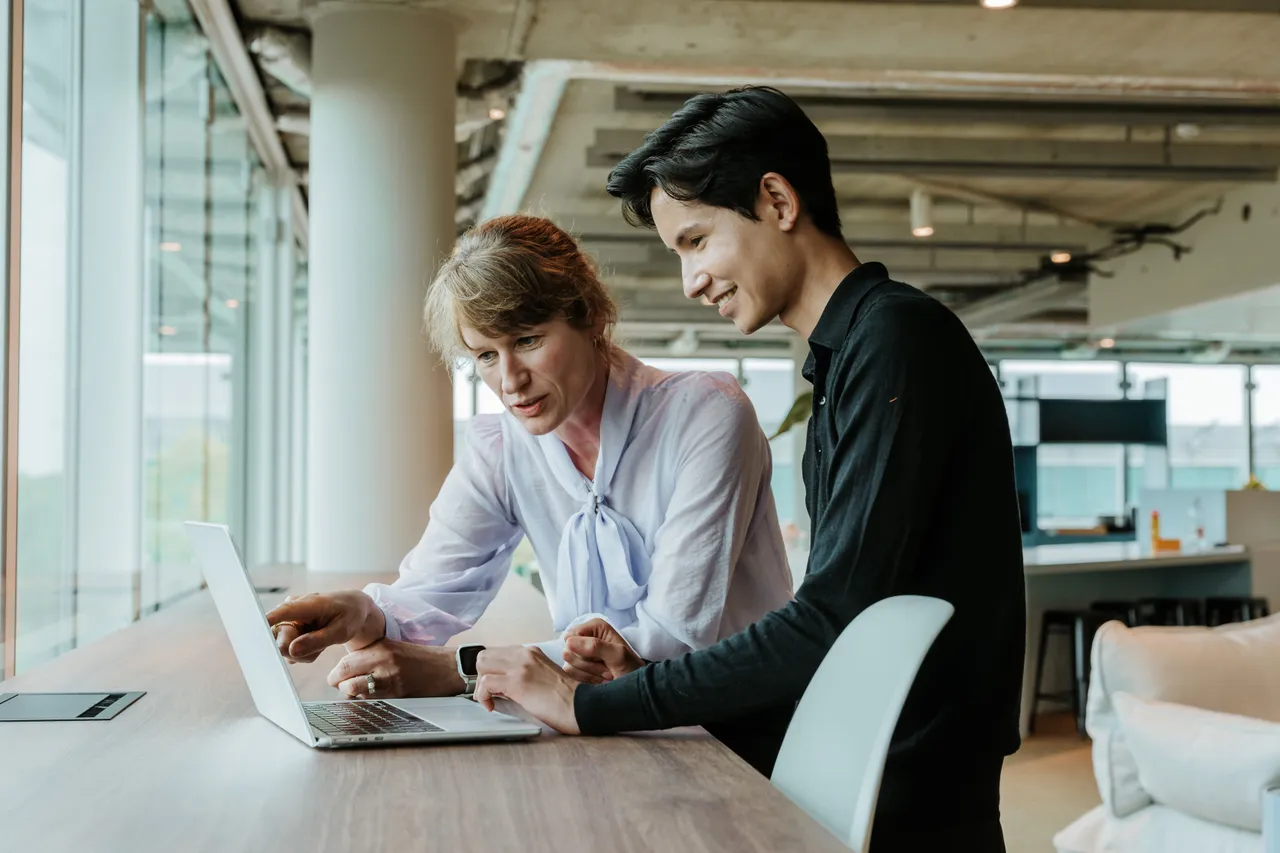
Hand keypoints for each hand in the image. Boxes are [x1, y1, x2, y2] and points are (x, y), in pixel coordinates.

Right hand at [265, 591, 384, 663]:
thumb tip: (291, 651)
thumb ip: (318, 641)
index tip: (252, 637)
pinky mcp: (289, 631)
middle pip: (280, 640)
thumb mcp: (341, 631)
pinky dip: (305, 653)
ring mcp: (289, 621)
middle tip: (319, 648)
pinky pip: (290, 651)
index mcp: (305, 605)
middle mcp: (291, 611)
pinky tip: (317, 644)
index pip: (279, 613)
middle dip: (297, 651)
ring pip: (285, 648)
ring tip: (322, 642)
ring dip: (304, 653)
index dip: (263, 624)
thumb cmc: (350, 615)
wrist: (354, 609)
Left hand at [326, 640, 463, 698]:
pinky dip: (367, 701)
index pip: (344, 663)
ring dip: (353, 694)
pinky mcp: (397, 695)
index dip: (335, 674)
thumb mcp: (392, 647)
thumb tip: (345, 666)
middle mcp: (383, 662)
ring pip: (355, 692)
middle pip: (345, 678)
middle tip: (342, 686)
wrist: (445, 667)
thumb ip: (369, 653)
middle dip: (339, 685)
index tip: (336, 677)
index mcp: (380, 648)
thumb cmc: (419, 658)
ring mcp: (390, 680)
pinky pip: (371, 701)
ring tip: (359, 691)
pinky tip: (373, 696)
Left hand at [473, 647, 580, 734]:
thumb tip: (501, 685)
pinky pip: (485, 684)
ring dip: (480, 686)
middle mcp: (524, 654)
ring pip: (481, 664)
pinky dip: (483, 697)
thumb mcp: (544, 676)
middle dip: (481, 676)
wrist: (581, 705)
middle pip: (484, 656)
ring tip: (490, 700)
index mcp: (532, 652)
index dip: (491, 672)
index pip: (497, 653)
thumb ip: (525, 673)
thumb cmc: (566, 698)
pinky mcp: (517, 682)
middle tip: (490, 694)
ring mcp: (520, 666)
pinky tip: (492, 707)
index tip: (494, 688)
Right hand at [561, 618, 643, 684]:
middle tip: (606, 666)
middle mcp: (585, 637)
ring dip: (589, 672)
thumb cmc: (630, 667)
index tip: (602, 657)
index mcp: (594, 627)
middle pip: (568, 651)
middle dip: (589, 663)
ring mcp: (579, 653)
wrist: (632, 686)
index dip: (583, 649)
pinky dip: (586, 679)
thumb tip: (568, 642)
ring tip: (605, 673)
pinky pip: (569, 674)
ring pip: (569, 664)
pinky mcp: (577, 667)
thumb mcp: (617, 655)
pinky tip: (599, 679)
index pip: (571, 636)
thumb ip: (595, 646)